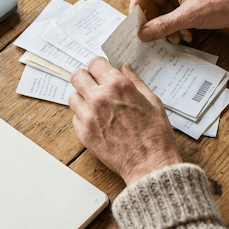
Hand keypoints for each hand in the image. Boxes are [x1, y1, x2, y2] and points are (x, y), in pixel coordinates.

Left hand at [68, 57, 180, 186]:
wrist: (150, 165)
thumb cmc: (156, 135)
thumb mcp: (152, 101)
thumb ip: (135, 81)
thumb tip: (124, 67)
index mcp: (118, 86)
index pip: (95, 63)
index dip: (99, 66)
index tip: (102, 71)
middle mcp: (100, 98)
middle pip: (78, 76)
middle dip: (86, 78)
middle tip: (95, 85)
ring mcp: (89, 116)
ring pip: (73, 96)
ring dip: (83, 98)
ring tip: (96, 106)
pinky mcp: (83, 133)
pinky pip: (75, 117)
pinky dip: (83, 117)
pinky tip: (98, 122)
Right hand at [130, 0, 228, 42]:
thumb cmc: (225, 4)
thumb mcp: (190, 16)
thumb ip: (163, 25)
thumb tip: (141, 34)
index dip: (136, 7)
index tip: (136, 25)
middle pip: (151, 2)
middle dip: (152, 21)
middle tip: (151, 37)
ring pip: (162, 12)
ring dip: (165, 28)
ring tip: (175, 39)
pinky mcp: (190, 4)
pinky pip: (173, 17)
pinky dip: (175, 28)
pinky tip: (185, 37)